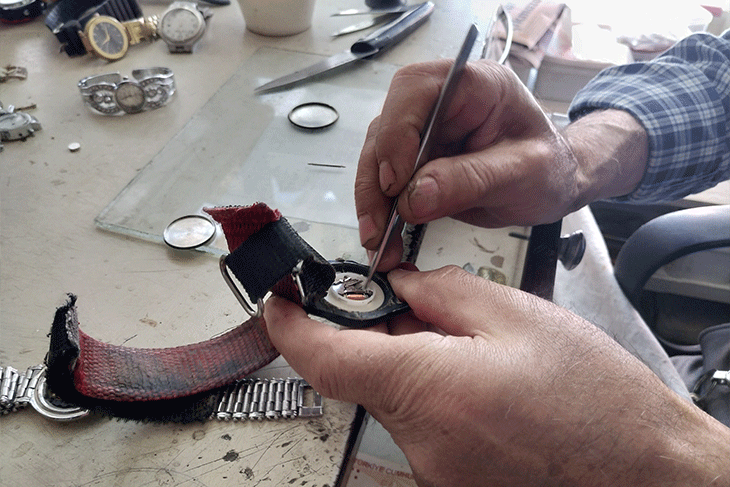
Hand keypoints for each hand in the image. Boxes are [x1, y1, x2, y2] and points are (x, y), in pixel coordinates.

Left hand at [264, 266, 728, 486]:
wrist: (647, 471)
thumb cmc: (597, 402)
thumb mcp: (517, 316)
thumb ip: (441, 291)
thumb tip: (398, 285)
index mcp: (429, 390)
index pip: (325, 358)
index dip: (290, 326)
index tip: (278, 302)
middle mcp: (422, 443)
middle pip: (363, 373)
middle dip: (376, 331)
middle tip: (413, 303)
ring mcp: (434, 471)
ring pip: (393, 396)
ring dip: (410, 360)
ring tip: (469, 344)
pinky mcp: (450, 481)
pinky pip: (420, 424)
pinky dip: (431, 391)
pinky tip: (477, 378)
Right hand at [355, 60, 647, 271]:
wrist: (552, 185)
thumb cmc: (549, 169)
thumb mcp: (522, 175)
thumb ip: (471, 180)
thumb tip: (413, 198)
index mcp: (475, 84)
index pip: (416, 90)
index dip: (398, 133)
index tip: (395, 182)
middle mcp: (441, 100)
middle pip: (386, 127)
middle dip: (376, 180)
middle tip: (378, 227)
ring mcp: (424, 129)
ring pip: (378, 158)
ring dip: (372, 202)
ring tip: (378, 245)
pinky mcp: (414, 158)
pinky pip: (385, 181)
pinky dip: (380, 212)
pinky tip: (381, 240)